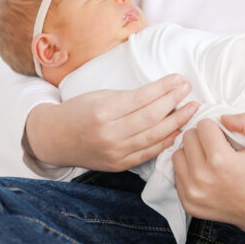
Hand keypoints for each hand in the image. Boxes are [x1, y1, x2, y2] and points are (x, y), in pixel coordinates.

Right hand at [25, 74, 197, 170]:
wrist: (53, 139)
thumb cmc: (77, 111)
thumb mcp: (98, 96)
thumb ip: (128, 97)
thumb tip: (160, 93)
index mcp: (103, 111)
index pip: (142, 98)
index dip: (164, 88)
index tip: (178, 79)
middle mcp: (109, 134)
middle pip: (151, 117)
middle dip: (174, 102)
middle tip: (189, 90)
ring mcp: (114, 152)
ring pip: (153, 137)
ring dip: (176, 122)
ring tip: (191, 109)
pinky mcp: (118, 165)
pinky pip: (147, 153)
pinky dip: (165, 142)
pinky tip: (179, 131)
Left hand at [172, 113, 244, 236]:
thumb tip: (223, 118)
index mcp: (221, 161)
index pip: (203, 125)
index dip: (216, 127)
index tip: (226, 137)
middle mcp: (202, 178)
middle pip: (187, 138)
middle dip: (202, 137)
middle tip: (218, 146)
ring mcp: (193, 193)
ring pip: (177, 155)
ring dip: (192, 152)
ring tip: (210, 158)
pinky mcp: (188, 203)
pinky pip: (177, 174)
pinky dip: (189, 170)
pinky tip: (206, 173)